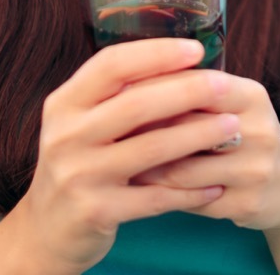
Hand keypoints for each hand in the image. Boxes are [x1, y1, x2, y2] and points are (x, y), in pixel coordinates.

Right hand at [7, 38, 243, 272]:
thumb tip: (181, 62)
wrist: (47, 229)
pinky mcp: (96, 211)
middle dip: (186, 91)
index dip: (155, 54)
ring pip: (151, 148)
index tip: (195, 49)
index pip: (111, 65)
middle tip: (223, 84)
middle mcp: (67, 136)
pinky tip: (215, 185)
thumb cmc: (79, 163)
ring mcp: (80, 175)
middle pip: (135, 104)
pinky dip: (189, 191)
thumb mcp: (81, 123)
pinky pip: (155, 197)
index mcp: (64, 103)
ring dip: (198, 136)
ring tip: (232, 127)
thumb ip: (117, 95)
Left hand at [131, 75, 279, 231]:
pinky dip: (161, 194)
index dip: (153, 90)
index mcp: (251, 96)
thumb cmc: (244, 135)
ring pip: (183, 169)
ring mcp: (255, 170)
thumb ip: (191, 92)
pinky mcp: (246, 204)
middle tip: (107, 132)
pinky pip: (191, 200)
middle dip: (142, 130)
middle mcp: (259, 130)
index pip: (195, 85)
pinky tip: (141, 190)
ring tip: (117, 163)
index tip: (116, 95)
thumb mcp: (231, 104)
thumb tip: (125, 82)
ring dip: (144, 167)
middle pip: (185, 126)